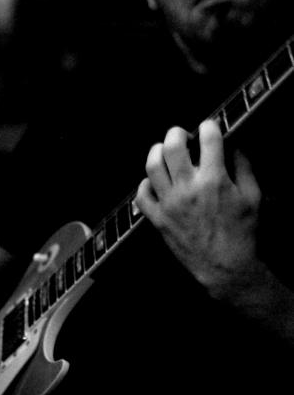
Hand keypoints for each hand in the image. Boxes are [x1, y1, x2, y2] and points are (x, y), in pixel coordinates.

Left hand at [135, 119, 261, 295]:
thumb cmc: (242, 232)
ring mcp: (169, 203)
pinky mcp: (158, 218)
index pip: (208, 138)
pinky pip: (141, 194)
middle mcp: (188, 188)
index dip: (209, 126)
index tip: (209, 127)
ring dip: (158, 152)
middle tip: (183, 136)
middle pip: (173, 145)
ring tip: (165, 152)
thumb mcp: (253, 197)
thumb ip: (244, 167)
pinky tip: (156, 182)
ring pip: (152, 165)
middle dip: (177, 133)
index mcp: (214, 180)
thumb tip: (234, 146)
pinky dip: (145, 184)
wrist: (225, 267)